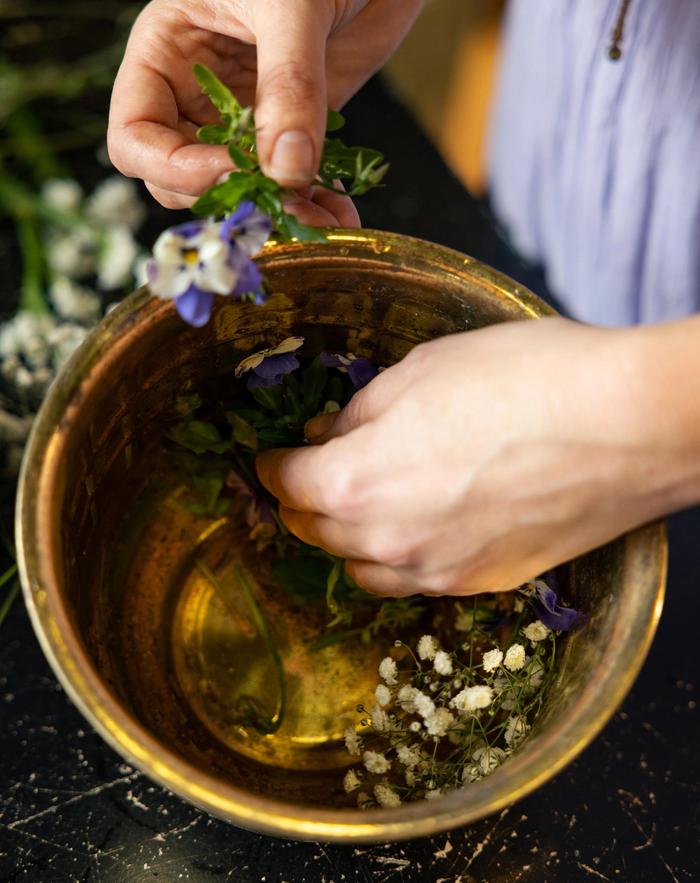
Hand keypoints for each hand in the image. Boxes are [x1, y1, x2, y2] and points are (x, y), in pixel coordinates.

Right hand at [108, 0, 422, 217]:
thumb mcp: (289, 4)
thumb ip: (288, 85)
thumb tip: (286, 170)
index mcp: (167, 54)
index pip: (136, 138)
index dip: (174, 168)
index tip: (230, 174)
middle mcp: (200, 95)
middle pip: (184, 180)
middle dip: (230, 200)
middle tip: (280, 205)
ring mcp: (249, 115)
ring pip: (242, 190)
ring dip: (278, 214)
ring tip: (321, 220)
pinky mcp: (298, 126)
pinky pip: (294, 181)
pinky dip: (315, 202)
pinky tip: (341, 211)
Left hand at [256, 317, 699, 595]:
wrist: (627, 425)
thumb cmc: (522, 378)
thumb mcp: (423, 369)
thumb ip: (361, 411)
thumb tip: (327, 434)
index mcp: (356, 482)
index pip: (286, 485)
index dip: (272, 465)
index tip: (271, 456)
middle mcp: (388, 543)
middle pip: (317, 533)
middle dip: (305, 502)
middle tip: (313, 474)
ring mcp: (437, 572)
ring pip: (364, 568)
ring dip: (349, 537)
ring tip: (365, 502)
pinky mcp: (484, 584)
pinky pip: (417, 580)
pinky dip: (400, 556)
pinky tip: (422, 524)